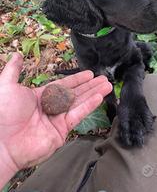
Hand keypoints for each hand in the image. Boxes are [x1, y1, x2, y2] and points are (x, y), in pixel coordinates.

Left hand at [0, 53, 111, 184]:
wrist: (1, 141)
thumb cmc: (3, 112)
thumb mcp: (7, 85)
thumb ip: (14, 70)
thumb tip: (17, 54)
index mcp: (41, 96)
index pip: (63, 85)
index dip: (77, 79)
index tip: (89, 73)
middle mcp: (51, 106)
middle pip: (75, 93)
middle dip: (90, 85)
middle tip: (103, 78)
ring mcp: (57, 119)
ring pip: (80, 102)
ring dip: (94, 93)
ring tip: (107, 85)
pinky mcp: (62, 130)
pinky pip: (78, 115)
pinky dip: (89, 106)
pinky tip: (99, 97)